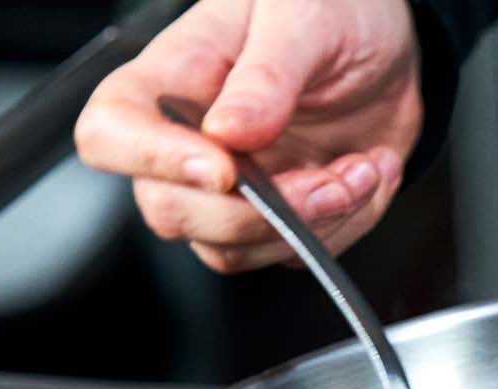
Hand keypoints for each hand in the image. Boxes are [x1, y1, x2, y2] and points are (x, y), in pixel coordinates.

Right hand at [75, 0, 420, 272]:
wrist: (387, 38)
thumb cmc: (329, 7)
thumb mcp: (301, 17)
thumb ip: (266, 75)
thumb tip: (229, 133)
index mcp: (173, 80)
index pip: (110, 134)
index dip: (152, 161)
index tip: (225, 168)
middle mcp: (193, 142)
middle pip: (172, 213)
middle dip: (258, 214)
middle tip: (328, 177)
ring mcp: (238, 187)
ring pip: (235, 249)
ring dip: (312, 225)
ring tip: (363, 170)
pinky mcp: (285, 215)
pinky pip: (297, 254)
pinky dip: (347, 224)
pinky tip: (369, 172)